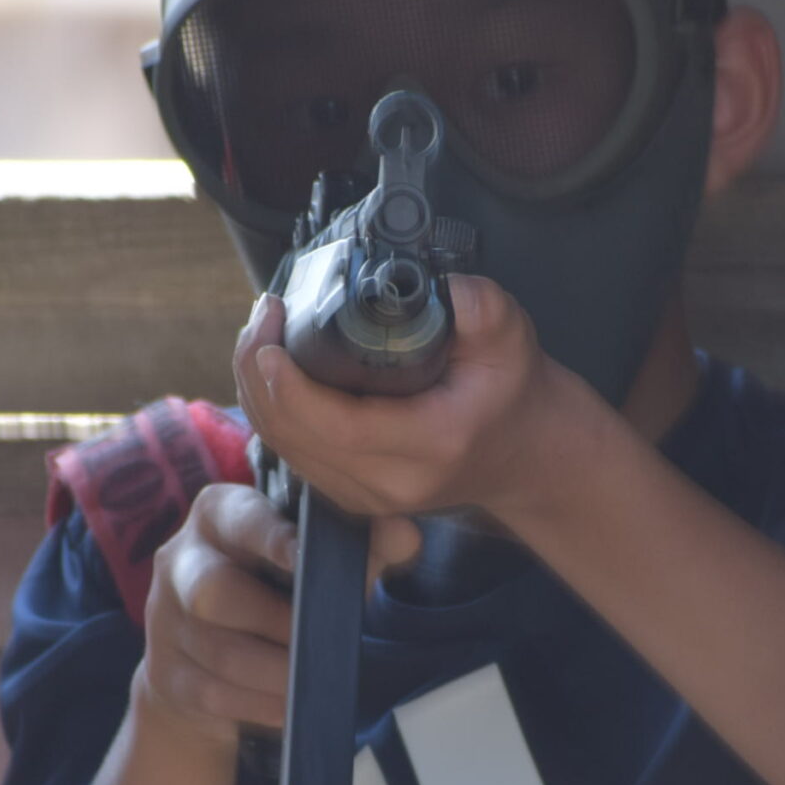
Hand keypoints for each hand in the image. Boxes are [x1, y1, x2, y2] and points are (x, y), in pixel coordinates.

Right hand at [134, 482, 420, 751]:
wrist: (206, 657)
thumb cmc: (274, 593)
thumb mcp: (316, 563)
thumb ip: (362, 547)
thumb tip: (405, 533)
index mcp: (218, 515)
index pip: (239, 518)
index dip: (271, 539)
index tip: (304, 557)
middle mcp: (180, 559)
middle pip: (213, 591)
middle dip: (274, 622)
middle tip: (317, 640)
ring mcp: (164, 620)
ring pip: (220, 652)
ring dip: (274, 672)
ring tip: (311, 679)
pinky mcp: (166, 673)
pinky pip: (213, 693)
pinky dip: (259, 704)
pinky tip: (288, 706)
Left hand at [232, 275, 597, 526]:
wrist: (525, 453)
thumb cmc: (511, 391)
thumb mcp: (510, 337)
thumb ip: (479, 306)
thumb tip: (443, 286)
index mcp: (432, 443)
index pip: (341, 426)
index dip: (292, 387)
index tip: (269, 341)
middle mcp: (394, 482)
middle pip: (298, 438)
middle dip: (260, 376)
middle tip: (261, 317)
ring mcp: (370, 497)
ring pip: (287, 449)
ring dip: (258, 392)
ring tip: (259, 332)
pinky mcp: (352, 495)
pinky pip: (294, 455)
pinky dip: (272, 412)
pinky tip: (268, 370)